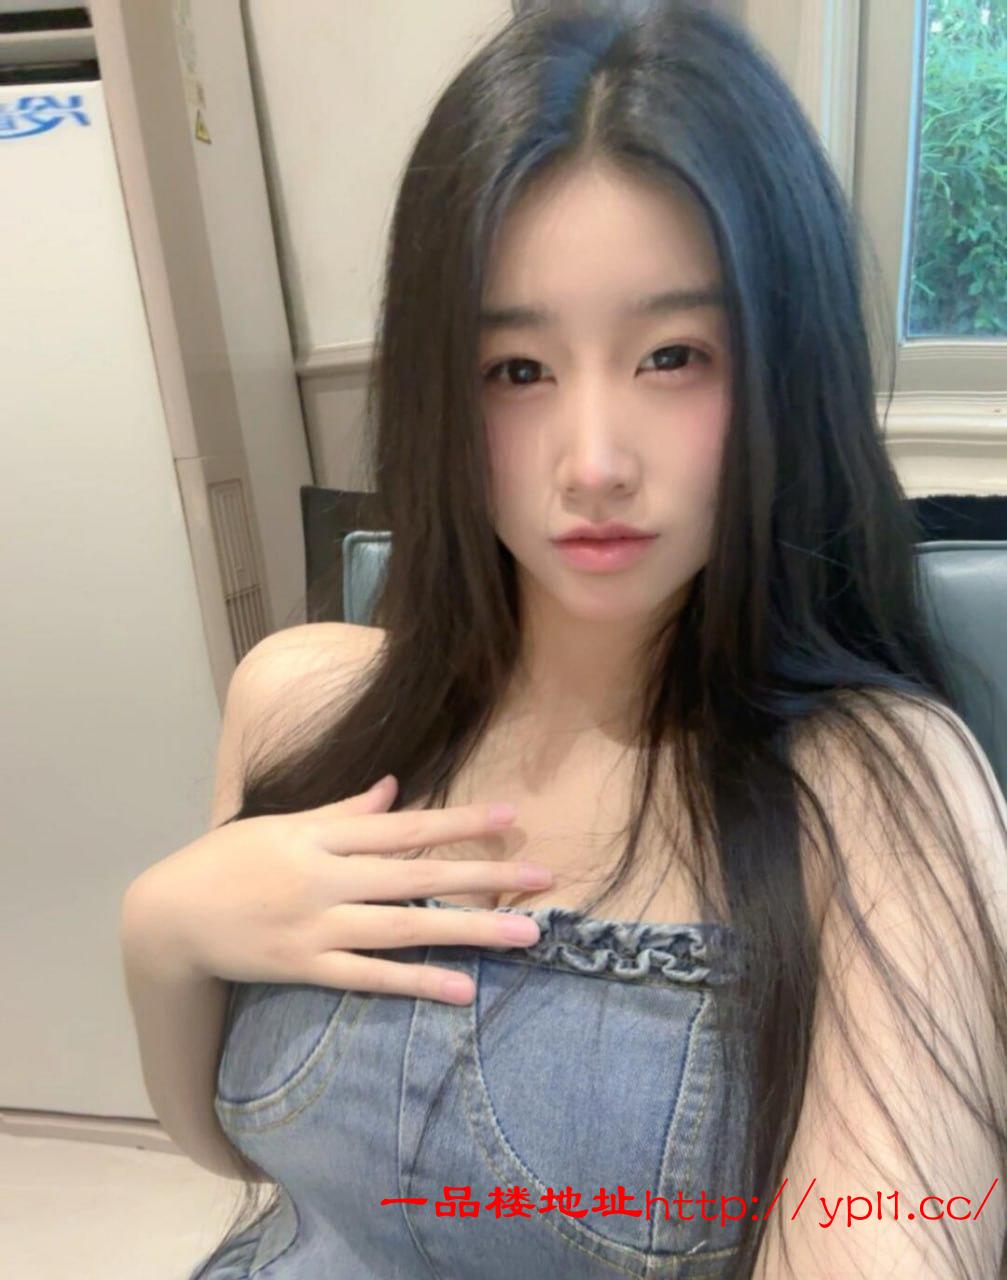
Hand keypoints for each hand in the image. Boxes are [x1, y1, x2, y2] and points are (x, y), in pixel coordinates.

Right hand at [121, 775, 549, 1003]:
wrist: (168, 915)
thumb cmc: (229, 861)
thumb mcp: (283, 822)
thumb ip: (342, 811)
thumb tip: (394, 788)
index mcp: (322, 833)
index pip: (405, 825)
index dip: (461, 821)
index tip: (512, 816)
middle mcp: (326, 876)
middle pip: (418, 874)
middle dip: (485, 874)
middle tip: (543, 878)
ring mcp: (317, 924)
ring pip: (406, 928)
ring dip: (470, 930)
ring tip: (526, 935)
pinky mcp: (305, 967)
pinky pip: (369, 978)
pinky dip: (416, 983)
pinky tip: (463, 989)